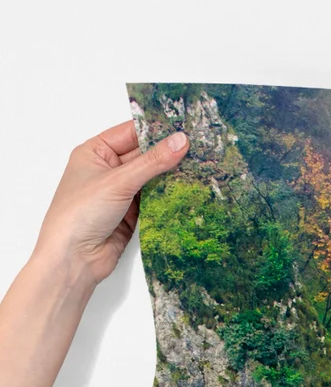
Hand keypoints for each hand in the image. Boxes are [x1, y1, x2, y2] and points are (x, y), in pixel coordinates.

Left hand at [33, 120, 188, 286]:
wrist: (74, 258)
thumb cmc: (81, 213)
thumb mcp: (119, 181)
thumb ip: (153, 162)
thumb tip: (181, 141)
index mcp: (95, 152)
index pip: (131, 133)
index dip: (157, 130)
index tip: (185, 128)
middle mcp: (108, 170)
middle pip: (144, 156)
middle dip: (168, 155)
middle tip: (199, 149)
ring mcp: (120, 193)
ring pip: (152, 180)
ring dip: (171, 178)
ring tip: (200, 168)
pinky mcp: (132, 214)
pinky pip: (155, 201)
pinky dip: (169, 198)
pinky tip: (188, 192)